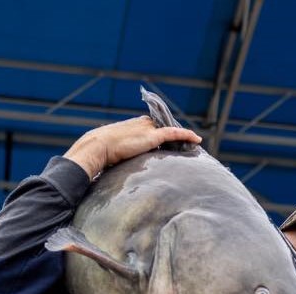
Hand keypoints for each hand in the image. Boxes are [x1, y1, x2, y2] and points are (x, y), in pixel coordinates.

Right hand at [64, 116, 201, 178]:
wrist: (98, 146)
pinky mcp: (152, 136)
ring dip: (182, 137)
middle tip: (185, 144)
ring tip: (193, 143)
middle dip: (175, 135)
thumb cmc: (101, 152)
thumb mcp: (114, 151)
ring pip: (171, 131)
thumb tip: (122, 167)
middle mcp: (142, 124)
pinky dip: (186, 135)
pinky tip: (197, 139)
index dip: (164, 134)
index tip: (171, 141)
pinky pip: (174, 134)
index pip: (154, 127)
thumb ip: (123, 154)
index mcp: (134, 125)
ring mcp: (148, 128)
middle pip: (164, 128)